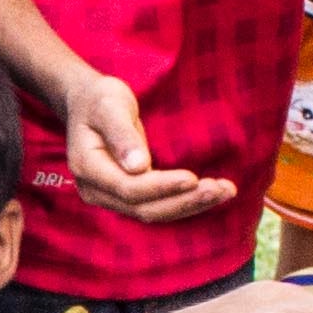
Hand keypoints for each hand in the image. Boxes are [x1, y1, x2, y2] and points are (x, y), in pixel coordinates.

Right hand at [59, 74, 235, 224]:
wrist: (87, 104)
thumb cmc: (99, 100)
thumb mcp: (109, 105)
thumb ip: (122, 134)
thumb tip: (139, 167)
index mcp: (87, 167)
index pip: (128, 188)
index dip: (161, 186)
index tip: (193, 178)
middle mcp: (96, 191)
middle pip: (144, 208)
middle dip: (184, 201)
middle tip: (221, 189)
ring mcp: (111, 197)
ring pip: (153, 212)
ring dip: (190, 205)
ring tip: (225, 191)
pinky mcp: (128, 197)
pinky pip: (157, 206)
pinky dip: (185, 202)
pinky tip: (212, 193)